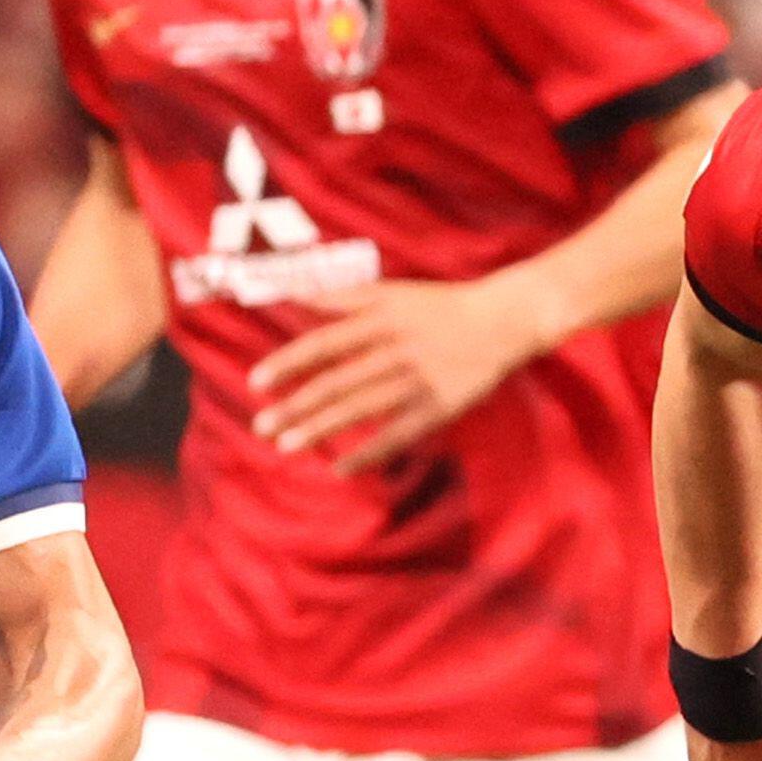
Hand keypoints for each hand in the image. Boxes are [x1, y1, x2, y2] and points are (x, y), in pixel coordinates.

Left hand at [247, 275, 550, 467]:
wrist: (504, 319)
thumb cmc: (439, 305)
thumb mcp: (391, 292)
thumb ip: (340, 296)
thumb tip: (291, 291)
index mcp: (381, 318)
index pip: (325, 342)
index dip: (289, 363)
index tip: (257, 383)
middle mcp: (396, 349)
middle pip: (337, 381)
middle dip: (296, 406)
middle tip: (260, 427)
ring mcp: (418, 380)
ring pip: (361, 408)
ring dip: (321, 429)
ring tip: (286, 448)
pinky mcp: (438, 407)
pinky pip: (397, 434)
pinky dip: (369, 452)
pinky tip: (340, 469)